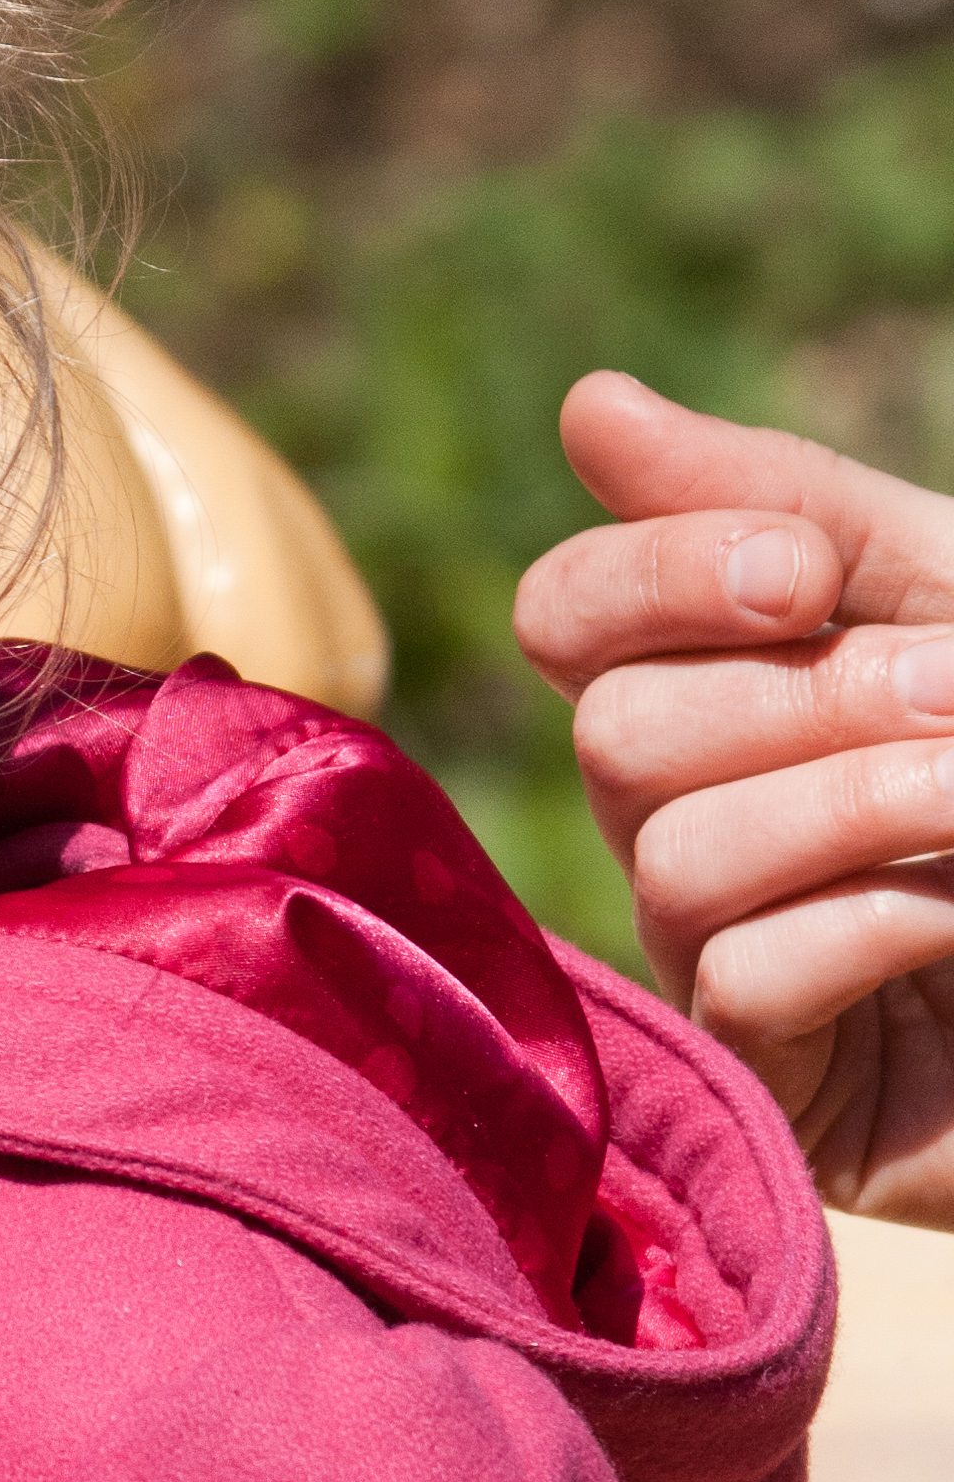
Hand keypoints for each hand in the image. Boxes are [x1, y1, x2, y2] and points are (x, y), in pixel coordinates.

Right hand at [513, 370, 953, 1222]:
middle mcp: (676, 820)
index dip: (653, 576)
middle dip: (806, 695)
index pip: (566, 615)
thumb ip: (790, 506)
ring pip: (675, 851)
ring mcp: (711, 956)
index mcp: (706, 693)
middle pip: (613, 730)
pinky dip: (873, 926)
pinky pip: (743, 977)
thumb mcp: (948, 601)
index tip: (805, 572)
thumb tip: (589, 402)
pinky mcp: (767, 1079)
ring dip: (859, 803)